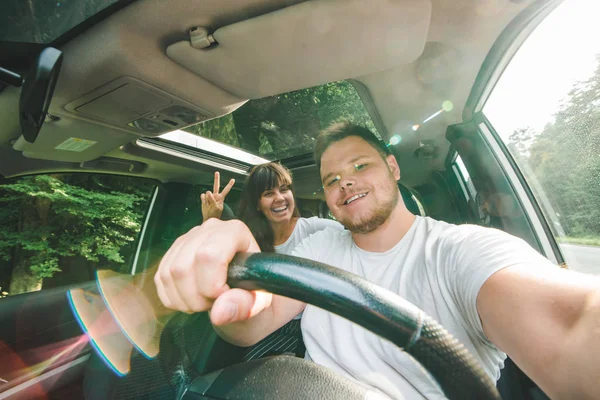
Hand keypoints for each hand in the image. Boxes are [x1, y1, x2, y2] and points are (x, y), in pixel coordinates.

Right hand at [154, 219, 272, 325]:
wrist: (242, 291)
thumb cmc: (252, 291)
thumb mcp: (258, 301)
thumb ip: (244, 305)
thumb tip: (218, 313)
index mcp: (234, 232)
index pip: (209, 255)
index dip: (212, 284)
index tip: (224, 296)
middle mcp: (208, 229)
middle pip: (184, 266)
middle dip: (197, 297)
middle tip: (215, 303)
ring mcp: (187, 239)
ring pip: (169, 274)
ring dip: (185, 300)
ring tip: (206, 302)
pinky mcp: (172, 253)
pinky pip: (160, 279)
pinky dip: (174, 299)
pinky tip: (192, 300)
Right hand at [201, 171, 234, 220]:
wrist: (208, 218)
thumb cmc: (214, 214)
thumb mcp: (216, 208)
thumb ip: (213, 200)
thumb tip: (208, 192)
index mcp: (221, 198)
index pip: (226, 190)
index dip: (229, 185)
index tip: (233, 179)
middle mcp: (215, 196)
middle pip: (216, 186)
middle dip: (216, 179)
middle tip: (217, 172)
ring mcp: (209, 197)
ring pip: (207, 192)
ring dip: (207, 198)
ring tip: (208, 205)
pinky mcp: (204, 198)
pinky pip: (203, 196)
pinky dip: (203, 200)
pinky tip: (205, 204)